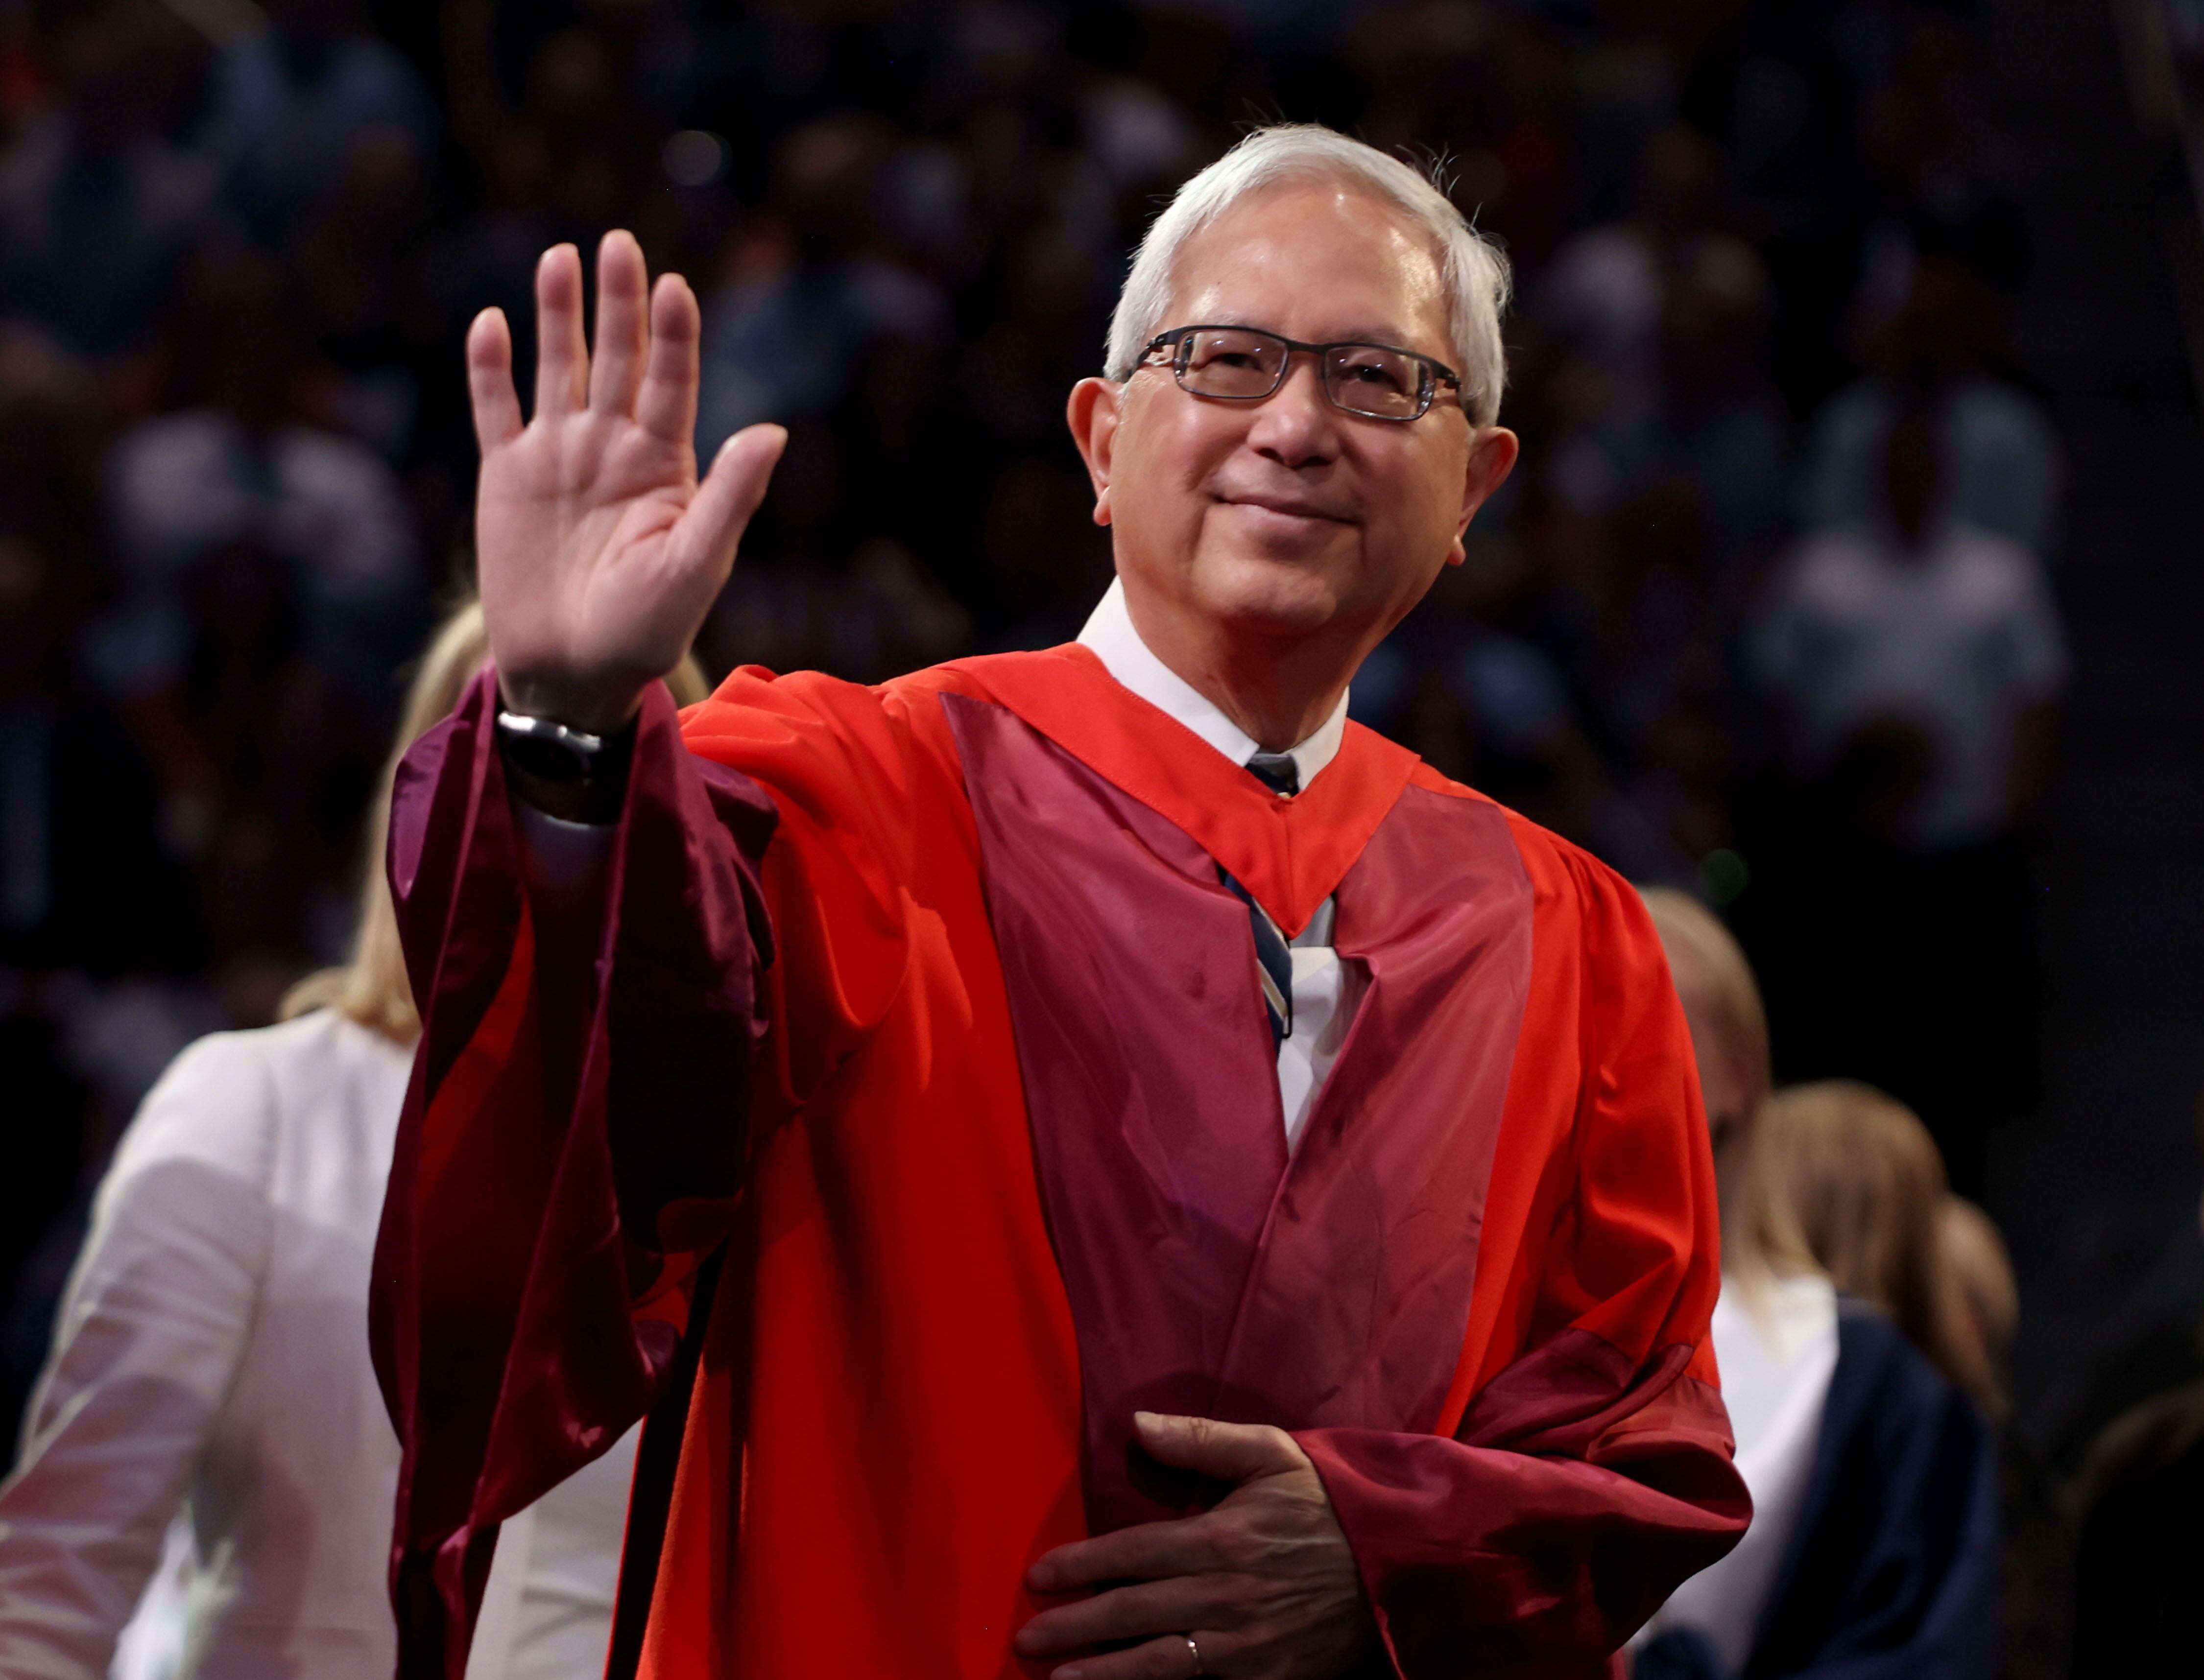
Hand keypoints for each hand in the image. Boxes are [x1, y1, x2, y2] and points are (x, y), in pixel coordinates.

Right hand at [467, 230, 785, 732]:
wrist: (573, 671)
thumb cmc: (646, 628)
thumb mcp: (696, 565)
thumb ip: (730, 496)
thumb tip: (774, 431)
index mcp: (664, 465)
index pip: (672, 382)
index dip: (673, 334)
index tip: (675, 287)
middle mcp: (612, 447)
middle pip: (617, 359)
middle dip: (619, 302)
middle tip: (621, 242)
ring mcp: (558, 456)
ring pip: (557, 367)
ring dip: (559, 315)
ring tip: (560, 257)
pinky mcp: (506, 476)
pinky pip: (496, 408)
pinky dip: (490, 367)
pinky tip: (490, 320)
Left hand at [1016, 1412, 1376, 1679]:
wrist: (1403, 1565)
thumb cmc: (1332, 1502)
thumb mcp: (1273, 1453)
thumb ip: (1202, 1441)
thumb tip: (1137, 1423)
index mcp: (1221, 1537)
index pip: (1131, 1553)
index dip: (1080, 1566)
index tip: (1039, 1577)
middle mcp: (1224, 1595)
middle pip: (1132, 1612)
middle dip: (1074, 1626)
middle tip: (1027, 1638)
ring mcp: (1245, 1645)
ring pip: (1158, 1664)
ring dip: (1103, 1674)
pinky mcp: (1267, 1677)